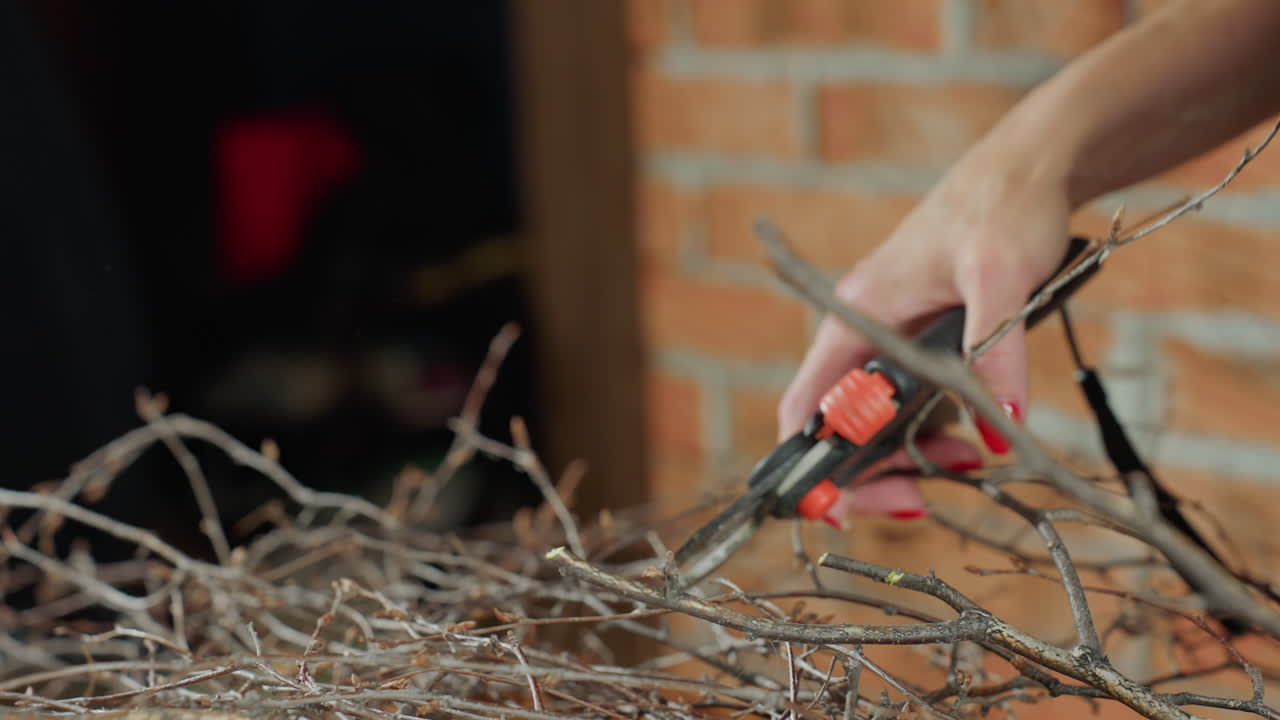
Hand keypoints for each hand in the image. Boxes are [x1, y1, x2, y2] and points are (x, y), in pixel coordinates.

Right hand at [777, 144, 1074, 523]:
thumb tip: (1004, 428)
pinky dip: (939, 431)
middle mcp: (863, 331)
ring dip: (915, 455)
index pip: (807, 407)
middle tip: (925, 500)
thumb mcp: (1001, 277)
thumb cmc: (1003, 206)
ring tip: (972, 463)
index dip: (810, 466)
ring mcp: (892, 337)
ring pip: (881, 421)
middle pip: (841, 428)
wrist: (1031, 169)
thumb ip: (995, 352)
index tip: (836, 510)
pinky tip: (980, 435)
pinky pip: (916, 404)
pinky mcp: (924, 340)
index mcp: (856, 315)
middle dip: (877, 470)